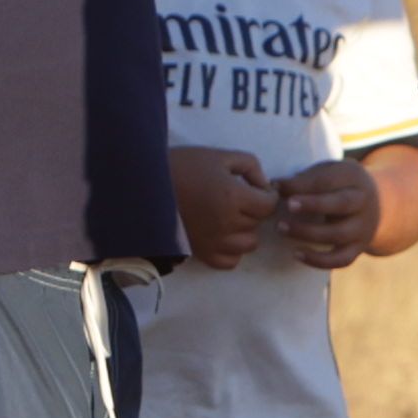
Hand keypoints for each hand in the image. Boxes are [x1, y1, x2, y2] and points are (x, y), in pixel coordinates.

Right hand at [168, 145, 278, 269]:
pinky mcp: (203, 254)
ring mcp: (216, 242)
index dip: (266, 195)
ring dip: (244, 231)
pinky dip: (231, 251)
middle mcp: (228, 223)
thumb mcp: (220, 156)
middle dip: (253, 209)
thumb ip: (250, 166)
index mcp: (234, 196)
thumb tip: (264, 186)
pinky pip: (230, 261)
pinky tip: (222, 236)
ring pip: (249, 244)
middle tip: (237, 199)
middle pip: (258, 222)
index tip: (255, 189)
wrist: (148, 187)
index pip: (269, 204)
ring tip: (229, 218)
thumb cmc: (184, 167)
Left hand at [267, 157, 381, 268]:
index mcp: (354, 177)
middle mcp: (363, 202)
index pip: (330, 179)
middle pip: (341, 204)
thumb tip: (273, 187)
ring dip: (308, 232)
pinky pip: (341, 259)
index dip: (304, 184)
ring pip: (339, 233)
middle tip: (288, 205)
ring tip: (281, 227)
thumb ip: (303, 179)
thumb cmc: (338, 185)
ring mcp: (363, 227)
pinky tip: (296, 254)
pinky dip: (318, 260)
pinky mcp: (359, 248)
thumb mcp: (326, 173)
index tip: (278, 187)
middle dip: (313, 205)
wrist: (376, 205)